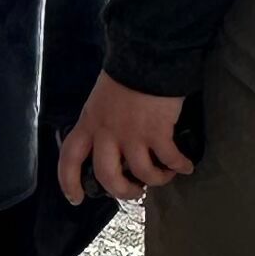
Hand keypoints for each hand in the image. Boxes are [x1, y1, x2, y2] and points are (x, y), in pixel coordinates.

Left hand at [57, 74, 194, 208]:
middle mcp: (107, 133)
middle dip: (122, 191)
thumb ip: (102, 123)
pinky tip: (186, 166)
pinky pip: (169, 159)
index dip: (68, 182)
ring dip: (156, 180)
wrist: (147, 57)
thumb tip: (113, 144)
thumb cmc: (125, 76)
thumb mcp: (101, 100)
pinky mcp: (157, 132)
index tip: (75, 199)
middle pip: (107, 176)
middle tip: (135, 192)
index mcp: (89, 123)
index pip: (69, 158)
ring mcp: (132, 134)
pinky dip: (179, 166)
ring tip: (164, 175)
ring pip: (142, 173)